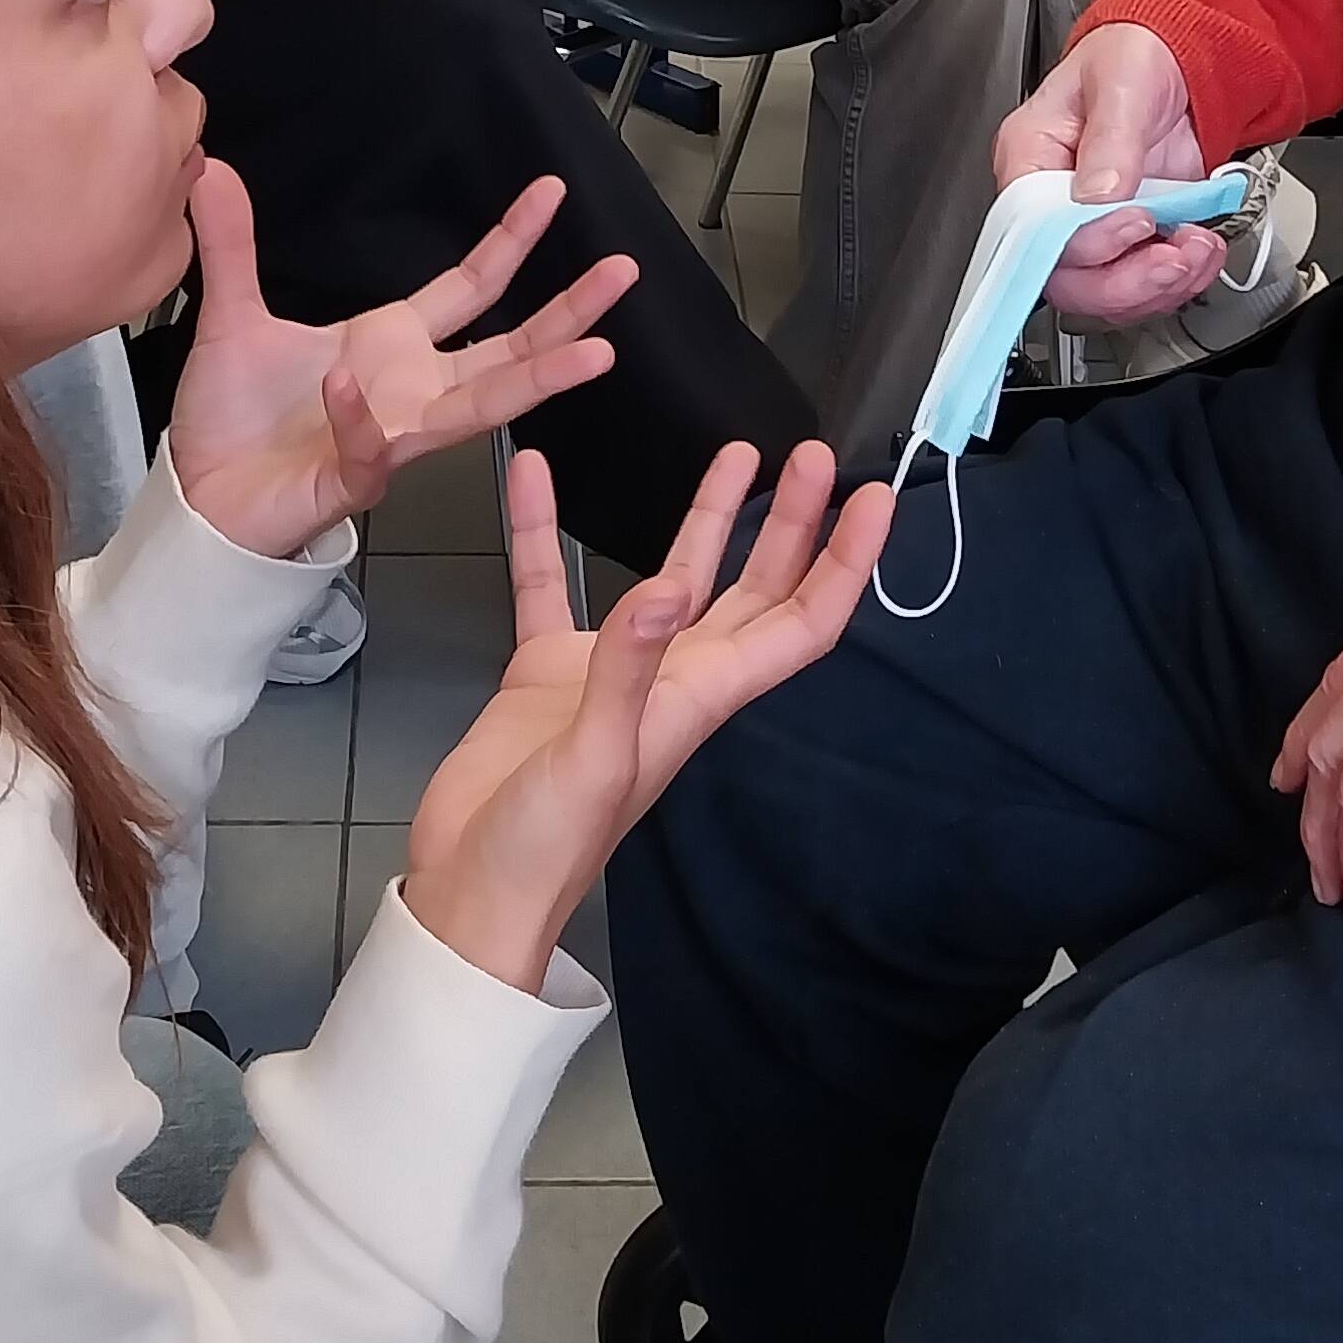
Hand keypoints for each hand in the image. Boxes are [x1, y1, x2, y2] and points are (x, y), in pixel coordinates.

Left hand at [164, 160, 637, 558]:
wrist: (199, 499)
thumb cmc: (232, 422)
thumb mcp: (232, 317)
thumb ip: (232, 245)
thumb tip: (214, 169)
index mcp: (393, 346)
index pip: (472, 285)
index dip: (512, 239)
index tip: (551, 192)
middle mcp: (411, 391)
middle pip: (511, 348)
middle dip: (570, 311)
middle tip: (622, 271)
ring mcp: (392, 438)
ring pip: (482, 409)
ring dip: (536, 380)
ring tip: (591, 353)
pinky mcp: (352, 481)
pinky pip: (372, 451)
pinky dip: (361, 420)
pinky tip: (346, 384)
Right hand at [403, 439, 892, 991]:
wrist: (470, 890)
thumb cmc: (547, 845)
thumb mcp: (596, 756)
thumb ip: (627, 669)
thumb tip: (664, 587)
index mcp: (703, 695)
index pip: (800, 622)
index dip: (843, 562)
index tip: (871, 499)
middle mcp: (673, 676)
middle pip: (755, 589)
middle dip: (791, 525)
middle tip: (816, 457)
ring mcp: (611, 671)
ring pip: (676, 577)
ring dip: (706, 519)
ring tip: (732, 452)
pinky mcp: (547, 669)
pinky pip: (549, 585)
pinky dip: (544, 530)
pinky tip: (534, 475)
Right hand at [991, 22, 1220, 321]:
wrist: (1179, 58)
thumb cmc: (1134, 53)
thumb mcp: (1122, 80)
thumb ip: (1110, 137)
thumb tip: (1098, 192)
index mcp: (1030, 157)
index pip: (1034, 228)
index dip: (1084, 243)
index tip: (1137, 221)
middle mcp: (1054, 201)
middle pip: (1065, 277)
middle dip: (1125, 282)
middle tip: (1171, 258)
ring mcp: (1094, 223)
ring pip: (1106, 292)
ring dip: (1159, 285)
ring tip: (1196, 248)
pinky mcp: (1133, 236)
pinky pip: (1143, 282)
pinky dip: (1180, 278)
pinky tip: (1201, 249)